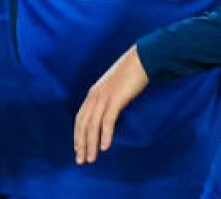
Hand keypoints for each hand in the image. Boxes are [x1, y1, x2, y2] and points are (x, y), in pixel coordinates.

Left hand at [74, 45, 149, 164]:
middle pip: (83, 124)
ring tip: (91, 159)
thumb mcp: (115, 88)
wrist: (142, 59)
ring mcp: (104, 97)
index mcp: (93, 94)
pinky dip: (105, 134)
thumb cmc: (131, 74)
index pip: (80, 118)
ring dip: (91, 144)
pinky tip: (105, 147)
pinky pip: (108, 120)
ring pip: (93, 125)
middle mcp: (95, 96)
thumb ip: (110, 100)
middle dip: (81, 144)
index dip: (78, 135)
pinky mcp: (116, 99)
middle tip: (81, 161)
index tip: (78, 149)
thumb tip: (110, 113)